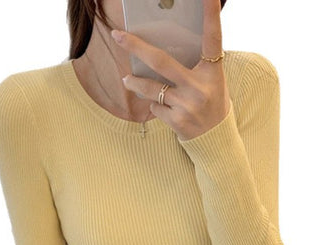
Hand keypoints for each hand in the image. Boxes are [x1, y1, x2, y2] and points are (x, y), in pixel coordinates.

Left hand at [110, 0, 230, 141]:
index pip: (213, 38)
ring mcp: (187, 105)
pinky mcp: (177, 121)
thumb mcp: (210, 81)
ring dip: (135, 82)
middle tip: (117, 36)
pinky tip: (166, 109)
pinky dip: (156, 105)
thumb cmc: (211, 103)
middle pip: (161, 62)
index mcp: (213, 72)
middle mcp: (200, 87)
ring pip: (151, 88)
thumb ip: (191, 65)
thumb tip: (157, 49)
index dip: (212, 15)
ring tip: (127, 79)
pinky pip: (155, 107)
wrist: (216, 140)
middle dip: (136, 47)